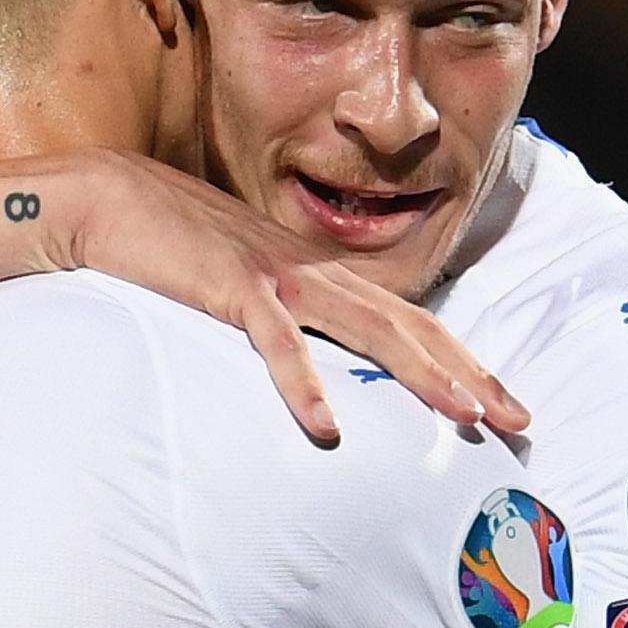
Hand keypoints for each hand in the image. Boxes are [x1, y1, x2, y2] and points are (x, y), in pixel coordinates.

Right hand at [54, 151, 526, 446]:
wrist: (113, 198)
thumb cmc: (175, 249)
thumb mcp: (247, 288)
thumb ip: (289, 321)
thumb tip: (320, 372)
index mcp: (321, 276)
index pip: (411, 320)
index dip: (463, 360)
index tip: (504, 404)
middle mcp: (315, 273)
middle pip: (410, 325)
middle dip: (469, 373)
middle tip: (515, 419)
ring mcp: (278, 277)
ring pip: (368, 327)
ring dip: (420, 373)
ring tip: (463, 416)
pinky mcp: (232, 287)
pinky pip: (277, 343)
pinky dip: (304, 385)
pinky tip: (326, 429)